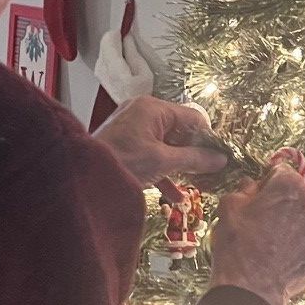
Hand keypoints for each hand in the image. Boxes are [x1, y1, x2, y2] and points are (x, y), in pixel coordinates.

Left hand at [96, 96, 226, 189]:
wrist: (83, 178)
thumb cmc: (125, 162)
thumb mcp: (163, 161)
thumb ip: (195, 159)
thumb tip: (222, 159)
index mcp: (153, 108)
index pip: (192, 117)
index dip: (208, 137)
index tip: (220, 157)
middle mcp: (143, 113)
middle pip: (179, 132)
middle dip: (194, 155)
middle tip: (211, 173)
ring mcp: (132, 130)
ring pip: (165, 146)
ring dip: (180, 166)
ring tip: (197, 184)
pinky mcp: (125, 147)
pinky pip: (151, 157)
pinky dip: (163, 173)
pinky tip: (175, 197)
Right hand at [209, 163, 304, 304]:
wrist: (252, 289)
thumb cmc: (238, 247)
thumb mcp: (229, 208)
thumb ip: (244, 189)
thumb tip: (251, 185)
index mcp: (289, 185)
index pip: (282, 173)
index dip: (270, 185)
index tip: (263, 198)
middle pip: (303, 195)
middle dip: (289, 205)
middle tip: (270, 224)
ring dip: (303, 224)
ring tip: (283, 243)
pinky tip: (296, 255)